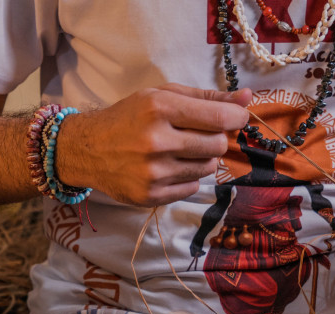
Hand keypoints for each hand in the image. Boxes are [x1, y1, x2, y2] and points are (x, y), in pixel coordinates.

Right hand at [57, 84, 251, 206]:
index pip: (219, 117)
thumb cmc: (129, 118)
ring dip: (202, 159)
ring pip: (208, 168)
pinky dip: (188, 177)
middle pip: (217, 145)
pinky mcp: (151, 196)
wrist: (87, 149)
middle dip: (215, 138)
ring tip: (179, 151)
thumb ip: (206, 97)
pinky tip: (169, 168)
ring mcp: (153, 173)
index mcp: (159, 109)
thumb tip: (247, 98)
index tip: (236, 116)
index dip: (236, 117)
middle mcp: (156, 141)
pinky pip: (193, 188)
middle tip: (197, 134)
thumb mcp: (161, 96)